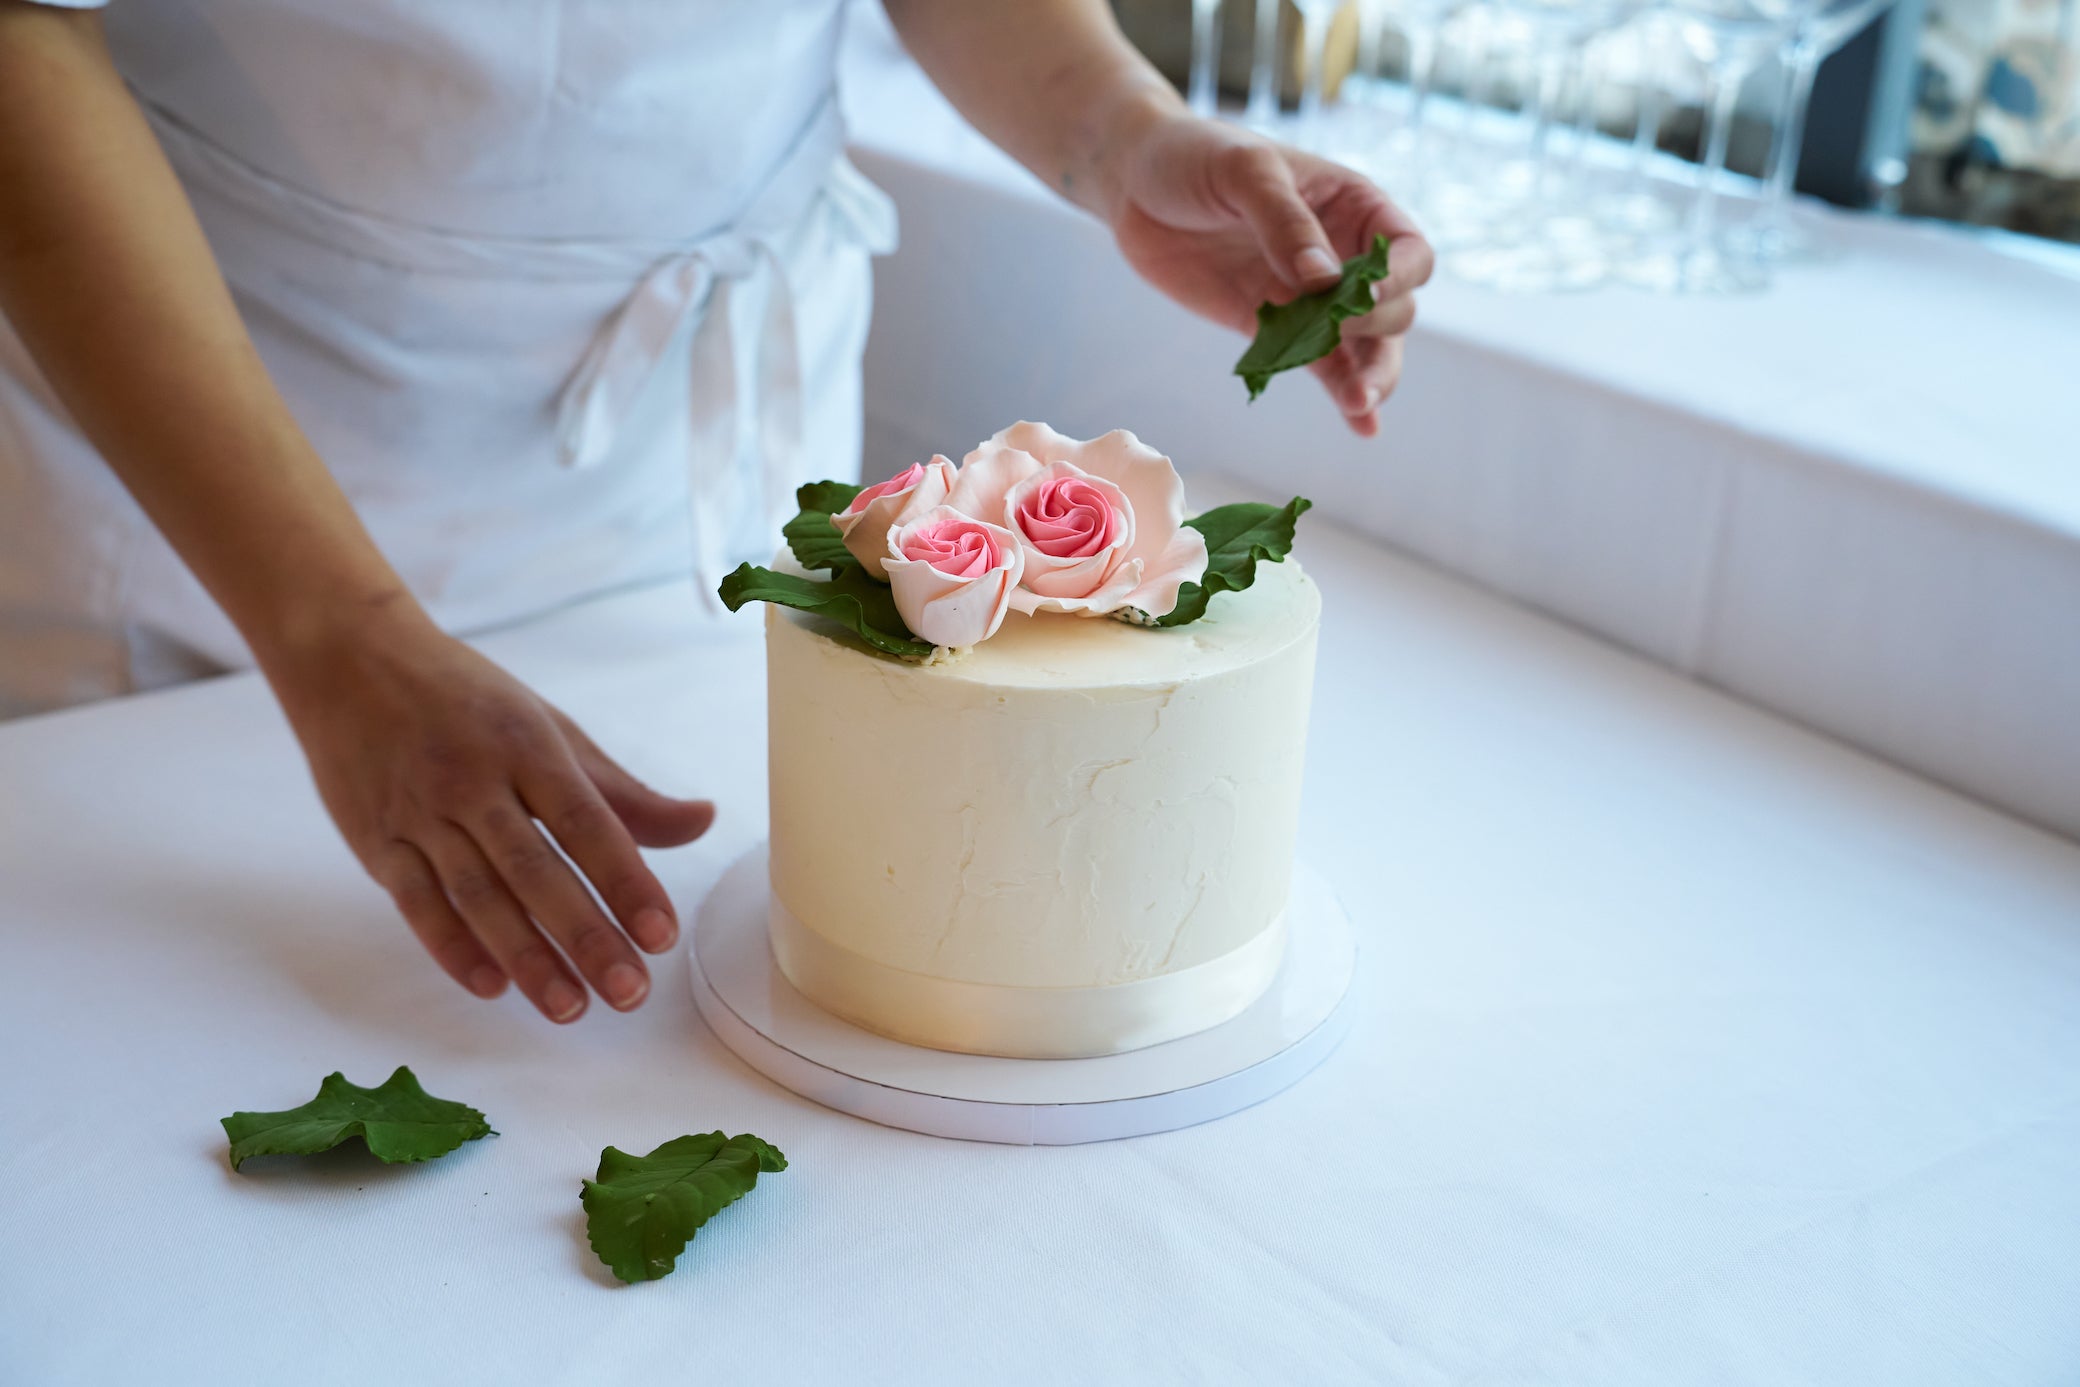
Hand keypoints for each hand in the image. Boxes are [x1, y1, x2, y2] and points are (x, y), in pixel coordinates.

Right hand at [267, 605, 714, 1021]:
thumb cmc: (468, 700)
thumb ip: (622, 792)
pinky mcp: (375, 842)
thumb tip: (703, 820)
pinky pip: (417, 903)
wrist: (349, 660)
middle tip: (629, 993)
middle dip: (585, 936)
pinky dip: (452, 947)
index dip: (626, 881)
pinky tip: (492, 986)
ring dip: (526, 957)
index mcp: (527, 747)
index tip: (662, 935)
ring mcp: (420, 814)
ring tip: (570, 1008)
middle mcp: (474, 782)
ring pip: (478, 896)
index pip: (587, 824)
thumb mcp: (550, 729)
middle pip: (535, 871)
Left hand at [1105, 113, 1433, 436]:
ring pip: (1367, 346)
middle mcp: (1345, 255)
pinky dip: (1342, 392)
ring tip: (1359, 403)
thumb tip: (1325, 282)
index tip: (1363, 294)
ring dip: (1371, 375)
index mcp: (1354, 205)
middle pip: (1395, 306)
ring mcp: (1312, 297)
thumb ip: (1285, 223)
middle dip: (1375, 326)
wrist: (1137, 185)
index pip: (1407, 251)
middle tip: (1335, 331)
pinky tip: (1362, 424)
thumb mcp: (1245, 172)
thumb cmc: (1197, 157)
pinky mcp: (1276, 328)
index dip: (1397, 277)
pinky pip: (1321, 365)